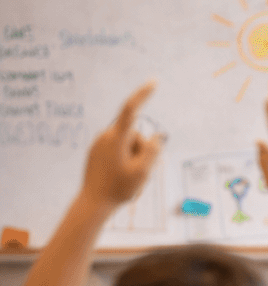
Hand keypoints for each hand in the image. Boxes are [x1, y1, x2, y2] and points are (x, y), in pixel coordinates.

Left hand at [81, 81, 163, 207]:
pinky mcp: (96, 152)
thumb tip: (157, 136)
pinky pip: (118, 149)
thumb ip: (153, 150)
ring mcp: (99, 144)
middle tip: (138, 172)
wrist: (93, 203)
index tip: (154, 82)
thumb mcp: (143, 171)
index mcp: (116, 138)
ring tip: (127, 177)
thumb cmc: (119, 188)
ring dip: (134, 156)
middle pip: (135, 134)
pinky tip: (119, 176)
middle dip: (142, 149)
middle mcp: (105, 136)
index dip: (143, 94)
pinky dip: (125, 160)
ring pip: (128, 143)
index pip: (131, 109)